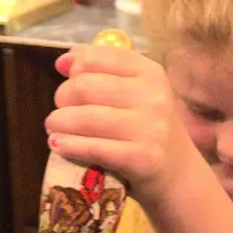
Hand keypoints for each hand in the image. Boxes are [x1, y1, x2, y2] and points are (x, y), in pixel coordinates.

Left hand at [46, 45, 201, 208]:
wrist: (178, 175)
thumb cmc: (148, 130)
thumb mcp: (136, 94)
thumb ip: (102, 72)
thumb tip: (62, 62)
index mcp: (151, 74)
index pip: (99, 57)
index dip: (75, 65)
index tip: (68, 77)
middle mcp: (153, 97)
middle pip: (85, 86)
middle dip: (63, 97)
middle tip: (61, 110)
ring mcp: (150, 128)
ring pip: (84, 117)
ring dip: (58, 122)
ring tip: (54, 128)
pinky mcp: (141, 158)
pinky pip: (92, 147)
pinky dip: (68, 146)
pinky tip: (58, 145)